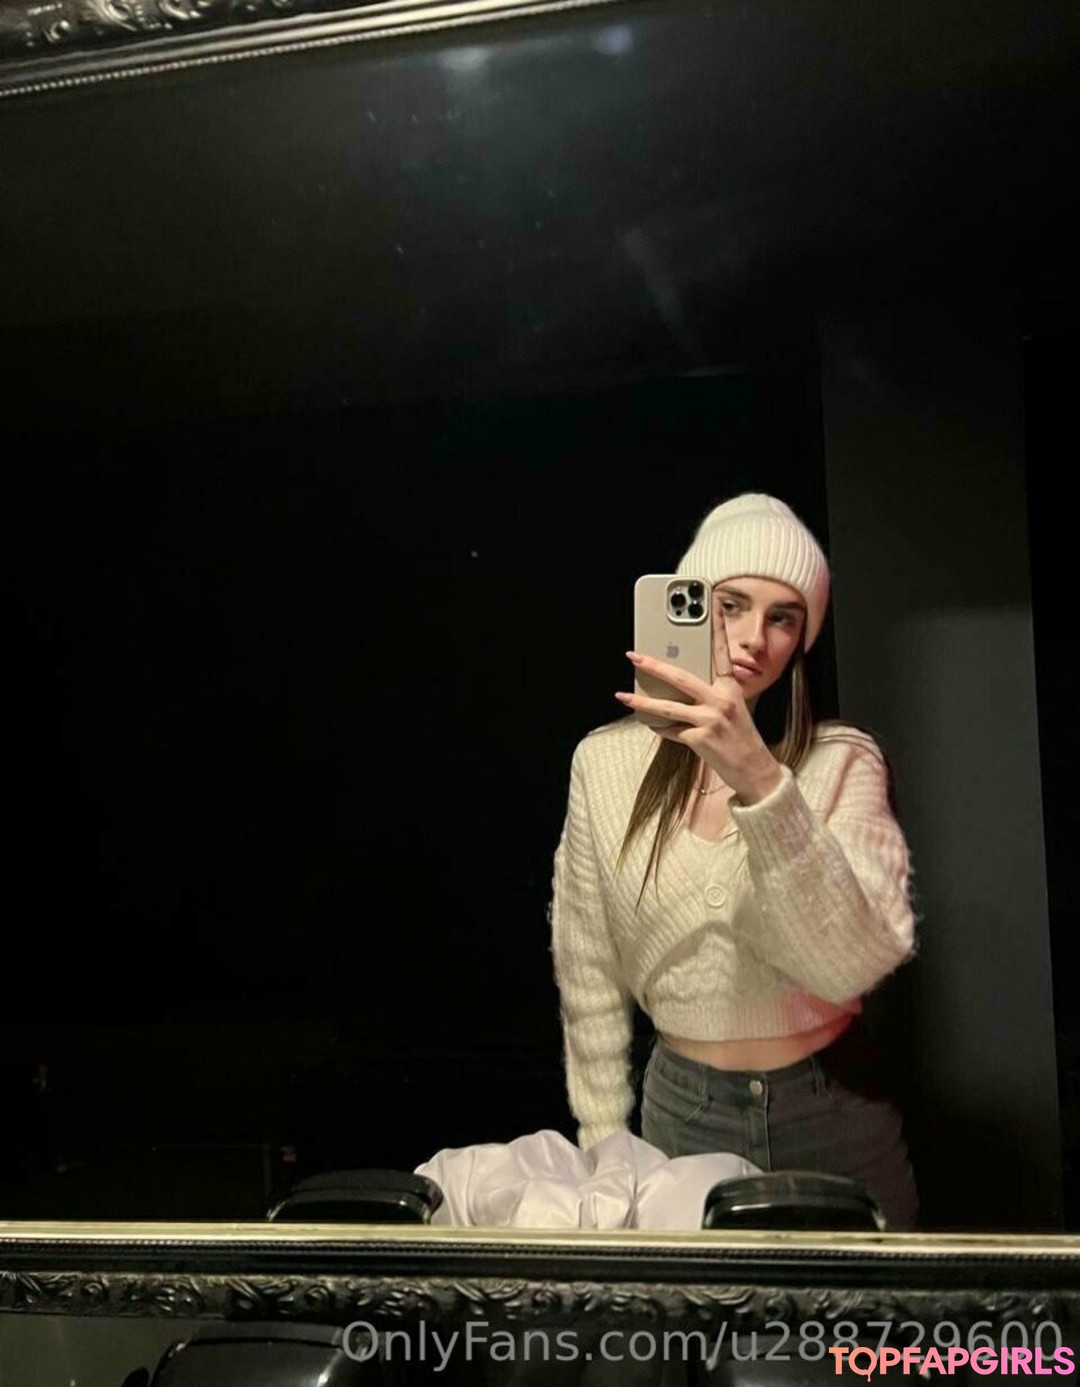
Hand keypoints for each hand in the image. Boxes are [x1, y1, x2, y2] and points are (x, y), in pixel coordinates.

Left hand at [614, 609, 783, 803]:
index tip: (710, 602)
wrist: (754, 769)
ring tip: (622, 695)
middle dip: (654, 665)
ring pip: (667, 707)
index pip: (721, 652)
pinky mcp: (700, 739)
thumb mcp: (732, 708)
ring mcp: (710, 720)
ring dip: (641, 701)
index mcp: (731, 688)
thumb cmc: (740, 736)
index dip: (717, 627)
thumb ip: (710, 693)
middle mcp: (721, 700)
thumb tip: (676, 684)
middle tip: (634, 656)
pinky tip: (649, 723)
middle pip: (681, 677)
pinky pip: (670, 730)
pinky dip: (658, 727)